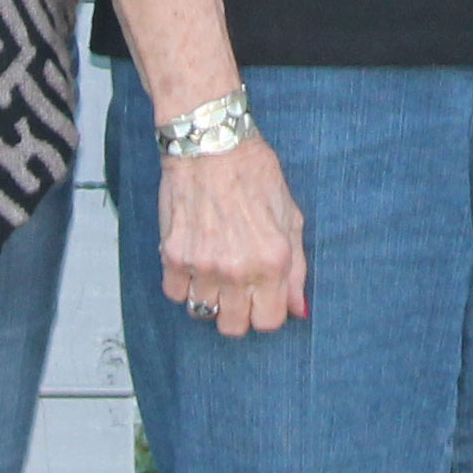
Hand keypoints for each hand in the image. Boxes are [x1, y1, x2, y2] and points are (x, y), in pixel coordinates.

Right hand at [161, 138, 307, 336]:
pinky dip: (183, 284)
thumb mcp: (291, 217)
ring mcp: (203, 265)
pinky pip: (174, 294)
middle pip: (233, 327)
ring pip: (203, 313)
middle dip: (237, 312)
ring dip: (209, 296)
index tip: (261, 297)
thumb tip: (298, 310)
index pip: (269, 322)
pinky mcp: (174, 255)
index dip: (266, 311)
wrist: (212, 145)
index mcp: (273, 261)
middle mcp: (238, 270)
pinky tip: (193, 261)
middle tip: (237, 287)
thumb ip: (296, 269)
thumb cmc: (256, 175)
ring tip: (214, 268)